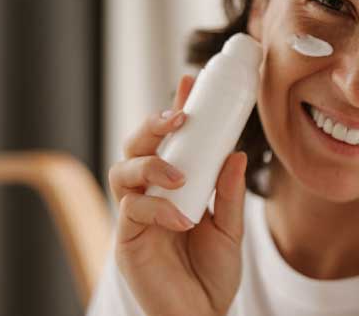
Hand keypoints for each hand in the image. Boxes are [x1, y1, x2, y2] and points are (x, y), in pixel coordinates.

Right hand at [109, 75, 247, 315]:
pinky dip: (155, 207)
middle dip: (153, 124)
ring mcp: (135, 216)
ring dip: (151, 162)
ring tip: (179, 175)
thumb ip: (229, 194)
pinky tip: (181, 219)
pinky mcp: (125, 239)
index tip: (189, 83)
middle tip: (179, 116)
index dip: (175, 110)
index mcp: (174, 187)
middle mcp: (150, 195)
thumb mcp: (230, 229)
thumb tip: (236, 155)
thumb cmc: (211, 275)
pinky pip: (130, 209)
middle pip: (136, 146)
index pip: (171, 142)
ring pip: (122, 169)